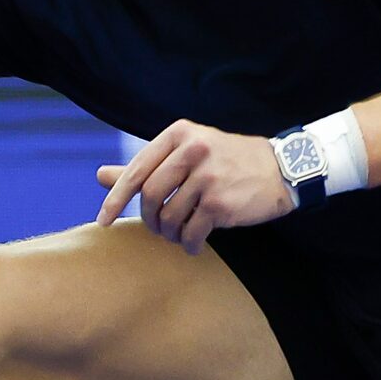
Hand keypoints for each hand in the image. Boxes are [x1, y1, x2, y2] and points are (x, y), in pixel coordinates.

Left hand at [96, 121, 294, 251]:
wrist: (281, 169)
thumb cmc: (229, 161)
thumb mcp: (188, 152)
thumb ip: (146, 165)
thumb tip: (99, 176)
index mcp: (180, 134)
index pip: (136, 170)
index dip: (115, 199)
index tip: (103, 220)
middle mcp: (192, 151)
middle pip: (149, 196)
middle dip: (149, 220)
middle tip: (158, 228)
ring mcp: (206, 177)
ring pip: (169, 217)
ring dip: (170, 233)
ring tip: (180, 234)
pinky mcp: (220, 202)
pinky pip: (191, 232)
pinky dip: (189, 244)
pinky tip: (195, 245)